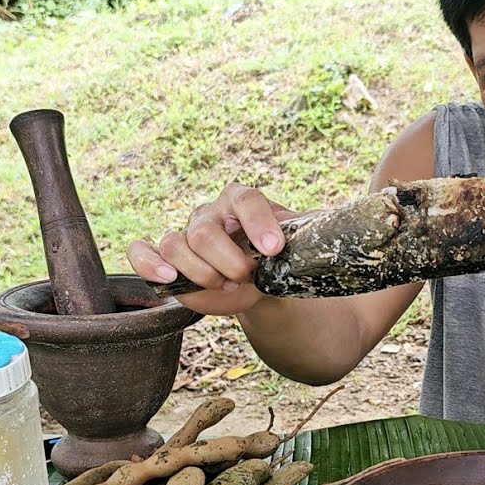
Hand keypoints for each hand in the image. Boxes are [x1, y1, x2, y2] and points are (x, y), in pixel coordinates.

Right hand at [127, 183, 297, 314]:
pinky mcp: (166, 258)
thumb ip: (314, 233)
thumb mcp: (301, 245)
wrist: (264, 282)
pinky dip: (147, 262)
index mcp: (242, 201)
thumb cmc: (281, 258)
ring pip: (176, 245)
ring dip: (202, 273)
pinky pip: (141, 251)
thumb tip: (342, 223)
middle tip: (249, 276)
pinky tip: (167, 275)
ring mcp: (185, 235)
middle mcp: (210, 214)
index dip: (258, 223)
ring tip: (225, 285)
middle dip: (229, 262)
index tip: (274, 248)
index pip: (246, 200)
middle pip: (205, 232)